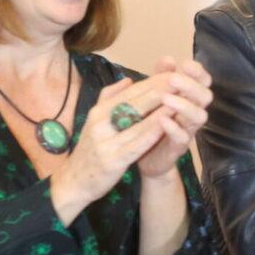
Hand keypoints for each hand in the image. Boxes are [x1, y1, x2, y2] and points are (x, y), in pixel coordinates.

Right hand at [49, 79, 171, 221]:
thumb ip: (110, 98)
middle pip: (133, 103)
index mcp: (98, 112)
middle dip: (158, 91)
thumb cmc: (91, 149)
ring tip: (178, 100)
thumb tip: (128, 79)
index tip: (171, 73)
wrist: (74, 181)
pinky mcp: (112, 160)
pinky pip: (135, 144)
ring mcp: (105, 142)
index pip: (128, 92)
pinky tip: (165, 126)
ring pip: (136, 123)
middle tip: (180, 81)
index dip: (151, 82)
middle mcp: (100, 123)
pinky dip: (151, 133)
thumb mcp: (95, 121)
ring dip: (159, 110)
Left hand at [135, 56, 213, 179]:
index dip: (198, 72)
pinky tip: (162, 119)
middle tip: (173, 79)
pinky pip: (183, 137)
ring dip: (185, 105)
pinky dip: (174, 127)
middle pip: (205, 96)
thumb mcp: (154, 96)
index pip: (203, 81)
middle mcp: (192, 113)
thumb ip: (161, 78)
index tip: (185, 64)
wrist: (145, 157)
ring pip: (199, 116)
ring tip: (166, 98)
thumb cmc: (151, 122)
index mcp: (188, 98)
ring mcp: (187, 130)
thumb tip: (169, 58)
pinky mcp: (178, 147)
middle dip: (192, 85)